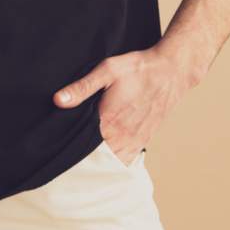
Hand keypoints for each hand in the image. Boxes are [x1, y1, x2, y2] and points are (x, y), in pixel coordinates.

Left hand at [53, 45, 191, 165]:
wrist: (171, 71)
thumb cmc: (138, 68)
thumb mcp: (107, 70)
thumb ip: (82, 87)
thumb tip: (58, 100)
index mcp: (108, 121)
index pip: (82, 145)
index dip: (69, 145)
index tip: (60, 143)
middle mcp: (122, 136)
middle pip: (96, 156)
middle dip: (83, 154)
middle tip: (70, 149)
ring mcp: (135, 141)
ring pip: (112, 161)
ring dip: (100, 158)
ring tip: (88, 150)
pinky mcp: (144, 140)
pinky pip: (127, 159)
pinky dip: (116, 159)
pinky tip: (108, 149)